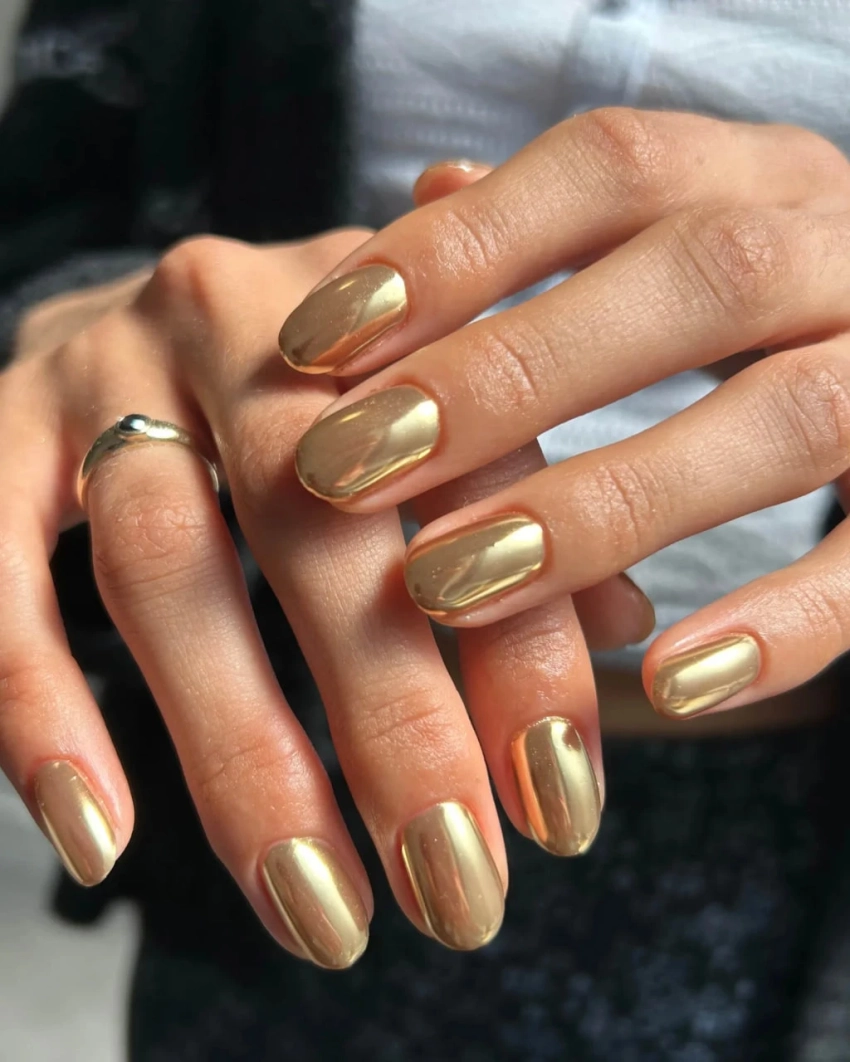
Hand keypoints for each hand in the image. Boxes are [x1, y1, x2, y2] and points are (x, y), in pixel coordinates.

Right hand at [0, 169, 648, 967]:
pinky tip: (99, 839)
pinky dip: (40, 709)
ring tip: (314, 904)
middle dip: (395, 724)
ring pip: (168, 567)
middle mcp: (245, 321)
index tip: (559, 812)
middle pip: (324, 529)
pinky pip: (0, 571)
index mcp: (380, 314)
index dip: (525, 653)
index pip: (477, 485)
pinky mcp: (0, 423)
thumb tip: (622, 622)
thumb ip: (517, 506)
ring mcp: (108, 367)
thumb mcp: (426, 420)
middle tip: (454, 888)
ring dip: (244, 753)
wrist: (141, 314)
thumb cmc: (314, 392)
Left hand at [282, 108, 849, 720]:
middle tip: (346, 469)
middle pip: (695, 279)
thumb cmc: (769, 311)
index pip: (611, 168)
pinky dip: (783, 624)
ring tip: (445, 583)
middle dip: (505, 377)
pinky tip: (664, 684)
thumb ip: (563, 229)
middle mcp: (849, 251)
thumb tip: (434, 186)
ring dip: (601, 507)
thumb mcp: (680, 236)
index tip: (315, 342)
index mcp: (766, 180)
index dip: (458, 248)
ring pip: (786, 419)